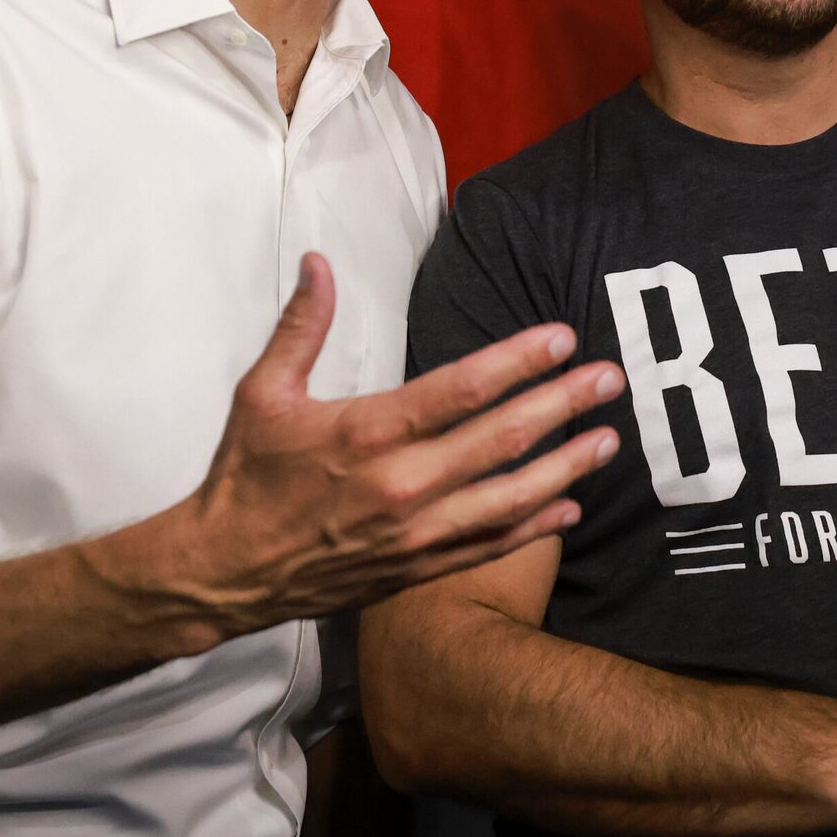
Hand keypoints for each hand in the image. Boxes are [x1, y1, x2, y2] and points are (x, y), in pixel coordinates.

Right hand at [168, 253, 624, 634]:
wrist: (225, 573)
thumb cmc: (245, 478)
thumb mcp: (262, 392)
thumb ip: (301, 326)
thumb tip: (318, 262)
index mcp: (367, 432)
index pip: (461, 389)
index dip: (519, 361)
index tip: (563, 339)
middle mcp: (401, 484)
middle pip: (501, 439)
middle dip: (564, 405)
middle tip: (612, 379)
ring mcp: (414, 534)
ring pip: (509, 498)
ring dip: (565, 466)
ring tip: (608, 440)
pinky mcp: (416, 570)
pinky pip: (489, 546)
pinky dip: (534, 526)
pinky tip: (570, 506)